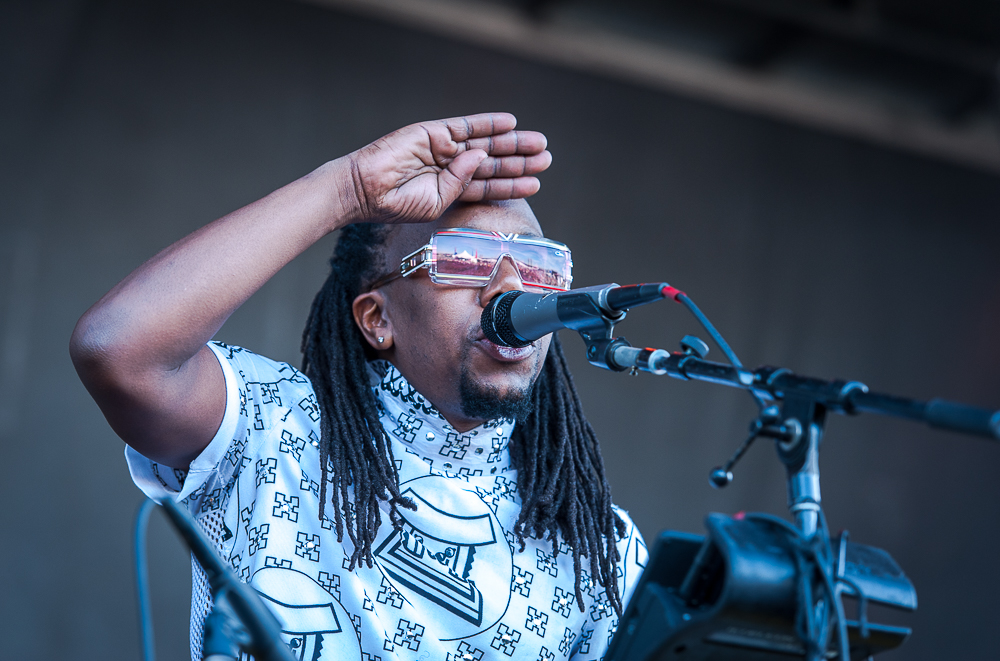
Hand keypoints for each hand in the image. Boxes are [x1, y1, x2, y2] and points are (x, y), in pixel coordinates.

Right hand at [346, 112, 550, 223]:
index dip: (513, 184)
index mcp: (452, 190)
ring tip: (538, 143)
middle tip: (546, 158)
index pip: (489, 186)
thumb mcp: (436, 202)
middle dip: (519, 160)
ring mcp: (442, 148)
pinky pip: (465, 125)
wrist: (364, 189)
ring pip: (484, 143)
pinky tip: (510, 123)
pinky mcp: (433, 132)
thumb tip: (483, 156)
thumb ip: (461, 182)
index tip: (537, 182)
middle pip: (493, 163)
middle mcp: (450, 168)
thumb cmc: (395, 205)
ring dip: (511, 142)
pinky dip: (487, 123)